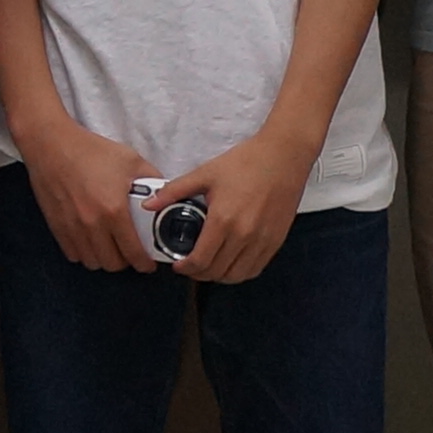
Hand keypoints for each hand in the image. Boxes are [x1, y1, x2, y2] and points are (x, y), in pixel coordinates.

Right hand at [14, 112, 156, 274]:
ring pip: (92, 262)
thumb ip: (152, 180)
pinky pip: (73, 254)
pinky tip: (90, 241)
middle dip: (125, 261)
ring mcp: (72, 228)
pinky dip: (84, 253)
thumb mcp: (130, 160)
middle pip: (112, 264)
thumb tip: (164, 195)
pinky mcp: (57, 226)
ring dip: (104, 258)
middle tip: (129, 251)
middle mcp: (93, 225)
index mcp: (114, 210)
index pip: (133, 252)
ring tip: (110, 247)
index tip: (148, 264)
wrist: (51, 145)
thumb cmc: (90, 150)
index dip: (144, 263)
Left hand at [161, 130, 317, 283]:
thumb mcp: (205, 173)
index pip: (200, 260)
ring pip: (236, 276)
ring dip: (219, 276)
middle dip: (199, 273)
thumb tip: (149, 204)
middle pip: (216, 272)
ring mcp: (262, 241)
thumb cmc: (246, 162)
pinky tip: (231, 262)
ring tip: (209, 265)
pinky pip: (255, 269)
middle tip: (191, 265)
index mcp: (223, 220)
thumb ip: (174, 191)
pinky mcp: (275, 241)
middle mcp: (244, 235)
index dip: (185, 268)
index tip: (179, 266)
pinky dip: (240, 272)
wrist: (283, 157)